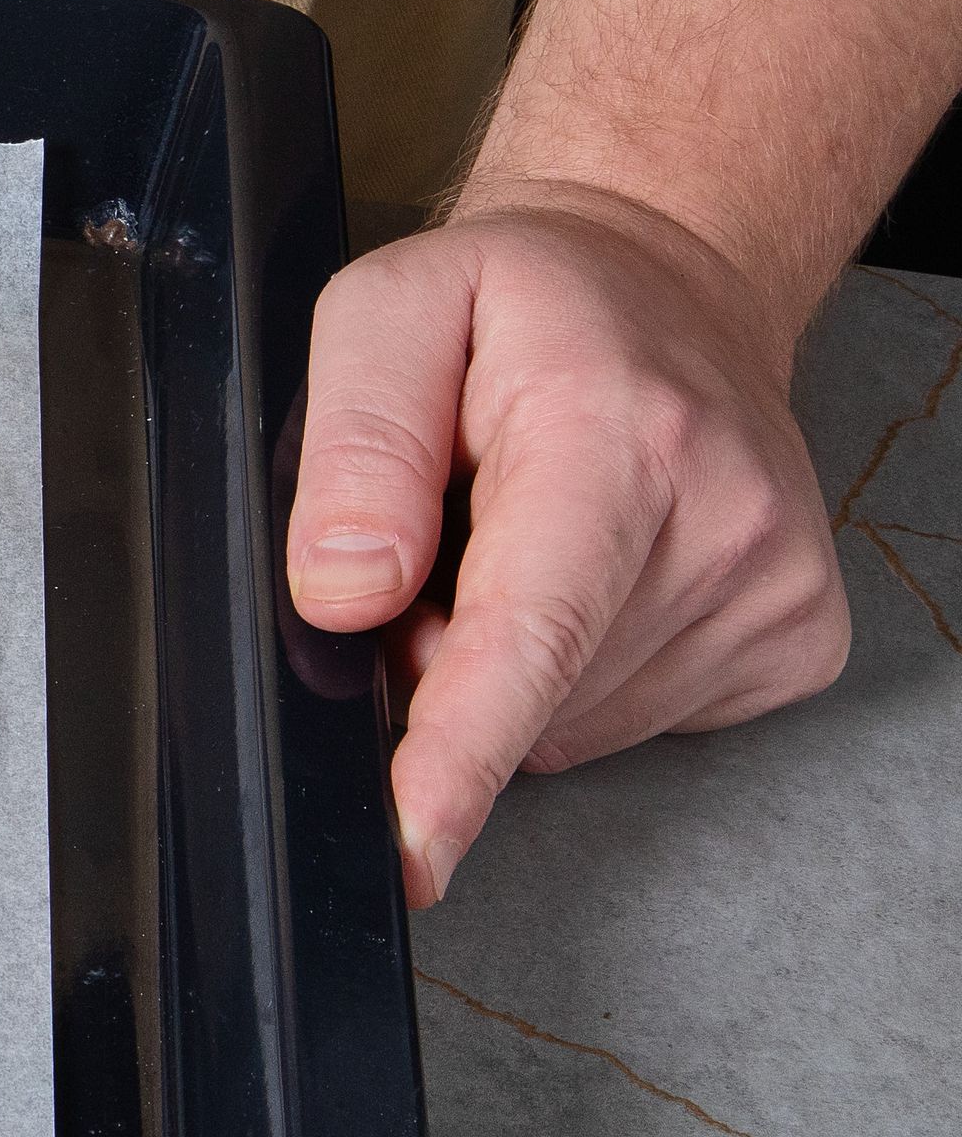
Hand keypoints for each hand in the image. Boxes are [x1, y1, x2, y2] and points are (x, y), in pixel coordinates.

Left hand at [283, 181, 850, 906]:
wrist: (665, 288)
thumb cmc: (522, 300)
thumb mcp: (387, 312)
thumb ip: (355, 448)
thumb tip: (341, 592)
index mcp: (612, 438)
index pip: (528, 631)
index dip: (459, 754)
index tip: (415, 849)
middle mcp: (721, 522)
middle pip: (526, 692)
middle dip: (440, 652)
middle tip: (440, 533)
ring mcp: (774, 592)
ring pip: (568, 723)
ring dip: (510, 660)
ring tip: (519, 534)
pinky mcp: (795, 642)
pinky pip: (626, 719)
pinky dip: (576, 672)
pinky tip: (591, 572)